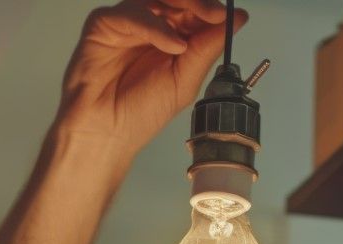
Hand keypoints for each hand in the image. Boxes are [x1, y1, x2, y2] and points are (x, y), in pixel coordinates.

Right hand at [55, 0, 246, 155]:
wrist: (106, 132)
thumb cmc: (140, 113)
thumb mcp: (185, 80)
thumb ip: (208, 47)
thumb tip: (238, 18)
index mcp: (172, 36)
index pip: (194, 9)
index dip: (211, 9)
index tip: (227, 15)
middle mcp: (150, 24)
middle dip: (198, 2)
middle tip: (214, 14)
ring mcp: (127, 22)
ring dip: (179, 8)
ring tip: (190, 38)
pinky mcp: (103, 24)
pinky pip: (131, 14)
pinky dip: (154, 26)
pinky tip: (172, 45)